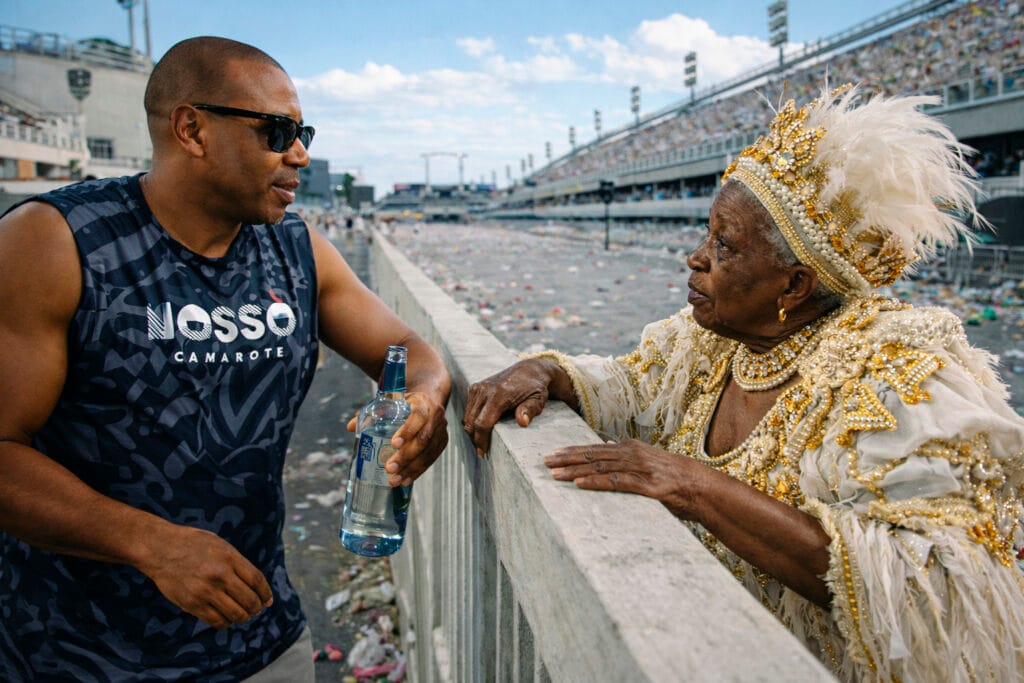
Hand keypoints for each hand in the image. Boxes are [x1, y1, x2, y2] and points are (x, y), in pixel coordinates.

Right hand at [137, 523, 272, 628]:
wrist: (160, 548)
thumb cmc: (192, 544)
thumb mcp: (219, 545)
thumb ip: (236, 562)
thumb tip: (254, 583)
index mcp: (229, 558)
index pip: (257, 581)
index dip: (265, 593)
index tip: (268, 601)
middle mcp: (220, 575)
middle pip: (249, 600)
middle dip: (256, 607)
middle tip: (256, 609)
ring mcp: (205, 591)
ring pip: (235, 614)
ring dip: (243, 617)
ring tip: (243, 616)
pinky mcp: (192, 604)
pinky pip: (215, 620)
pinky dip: (225, 623)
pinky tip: (227, 620)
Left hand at [346, 391, 448, 486]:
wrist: (428, 399)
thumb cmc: (405, 401)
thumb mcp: (391, 401)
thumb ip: (372, 413)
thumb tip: (350, 427)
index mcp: (423, 402)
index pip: (418, 416)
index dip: (408, 431)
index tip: (393, 444)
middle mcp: (436, 416)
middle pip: (423, 439)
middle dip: (406, 456)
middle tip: (389, 468)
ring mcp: (441, 430)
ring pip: (428, 453)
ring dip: (411, 468)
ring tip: (394, 480)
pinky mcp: (442, 442)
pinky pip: (431, 459)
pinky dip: (418, 471)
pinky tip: (405, 480)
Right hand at [463, 359, 567, 455]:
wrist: (528, 370)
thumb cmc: (535, 388)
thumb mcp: (538, 400)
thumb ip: (530, 410)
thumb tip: (522, 423)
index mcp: (499, 394)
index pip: (482, 423)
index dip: (481, 441)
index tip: (483, 453)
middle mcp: (485, 390)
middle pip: (470, 421)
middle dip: (474, 439)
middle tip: (481, 452)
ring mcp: (478, 387)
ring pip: (466, 416)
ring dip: (471, 431)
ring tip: (480, 442)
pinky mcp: (475, 387)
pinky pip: (468, 409)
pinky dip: (470, 421)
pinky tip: (480, 429)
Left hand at [544, 439, 704, 519]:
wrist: (703, 488)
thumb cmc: (674, 479)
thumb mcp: (648, 463)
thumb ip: (627, 459)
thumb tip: (605, 451)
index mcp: (631, 448)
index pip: (595, 448)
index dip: (573, 451)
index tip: (553, 453)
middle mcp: (633, 454)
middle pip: (593, 455)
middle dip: (566, 458)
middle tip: (544, 461)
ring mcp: (640, 469)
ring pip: (601, 467)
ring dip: (575, 470)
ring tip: (554, 474)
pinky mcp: (648, 486)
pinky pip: (617, 483)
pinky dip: (596, 482)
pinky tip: (580, 484)